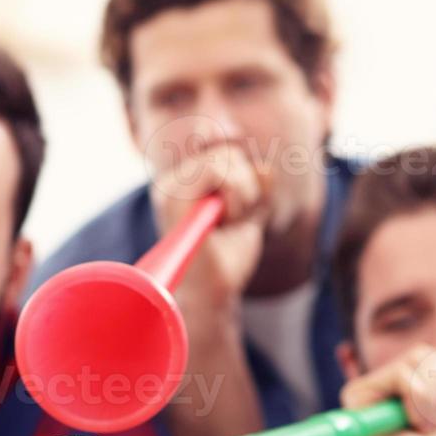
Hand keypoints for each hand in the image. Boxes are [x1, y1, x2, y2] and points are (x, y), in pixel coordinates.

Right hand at [151, 138, 267, 322]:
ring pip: (225, 158)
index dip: (235, 154)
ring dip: (243, 192)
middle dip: (247, 183)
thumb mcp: (251, 215)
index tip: (242, 189)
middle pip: (227, 150)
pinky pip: (216, 170)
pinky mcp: (173, 196)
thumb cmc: (227, 260)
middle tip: (237, 217)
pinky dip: (236, 195)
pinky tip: (227, 220)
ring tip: (230, 222)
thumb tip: (265, 167)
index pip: (216, 141)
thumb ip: (257, 188)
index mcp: (185, 182)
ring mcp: (170, 186)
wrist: (211, 293)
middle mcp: (173, 180)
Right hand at [342, 345, 435, 435]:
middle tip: (435, 426)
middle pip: (426, 353)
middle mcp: (390, 387)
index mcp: (413, 392)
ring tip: (423, 428)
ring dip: (432, 398)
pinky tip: (411, 423)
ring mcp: (373, 388)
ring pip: (417, 359)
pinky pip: (400, 374)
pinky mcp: (357, 394)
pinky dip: (416, 398)